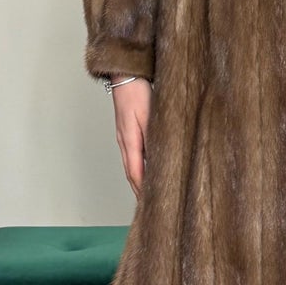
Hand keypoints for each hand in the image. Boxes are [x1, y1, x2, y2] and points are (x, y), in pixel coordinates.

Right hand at [108, 77, 151, 197]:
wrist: (126, 76)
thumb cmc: (138, 92)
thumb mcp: (151, 115)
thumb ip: (156, 138)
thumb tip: (161, 159)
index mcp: (129, 140)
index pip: (136, 173)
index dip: (142, 190)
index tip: (150, 205)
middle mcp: (124, 142)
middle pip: (132, 173)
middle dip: (139, 191)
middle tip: (150, 208)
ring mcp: (124, 138)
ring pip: (131, 166)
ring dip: (139, 182)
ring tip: (148, 196)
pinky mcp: (127, 132)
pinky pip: (133, 156)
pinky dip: (139, 169)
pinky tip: (147, 172)